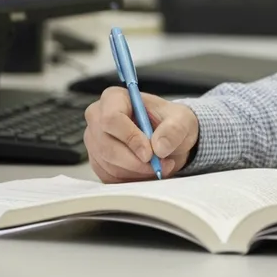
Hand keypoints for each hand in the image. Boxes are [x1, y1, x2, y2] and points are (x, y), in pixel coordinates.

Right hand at [83, 87, 198, 182]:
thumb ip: (174, 129)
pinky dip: (131, 178)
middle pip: (106, 145)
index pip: (112, 118)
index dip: (130, 138)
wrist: (168, 139)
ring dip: (137, 171)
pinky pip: (108, 176)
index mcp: (114, 98)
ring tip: (160, 166)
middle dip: (135, 161)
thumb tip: (159, 146)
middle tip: (159, 164)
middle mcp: (98, 117)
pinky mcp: (97, 161)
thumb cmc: (170, 122)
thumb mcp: (182, 120)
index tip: (149, 153)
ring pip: (108, 164)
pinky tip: (147, 171)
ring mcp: (94, 140)